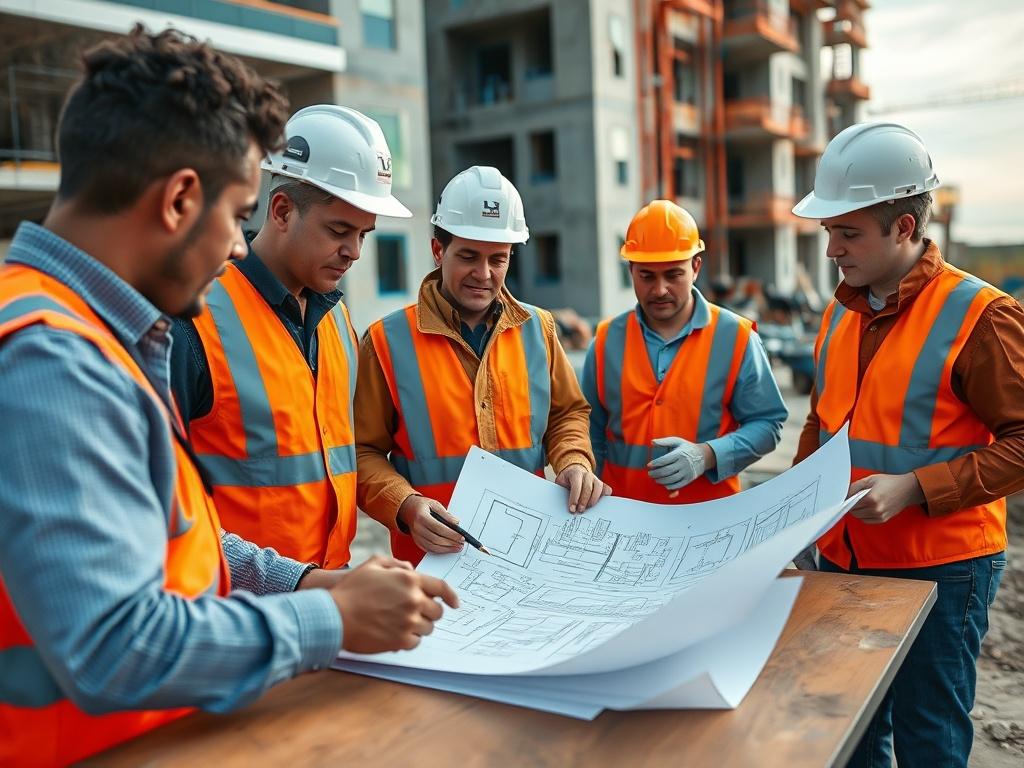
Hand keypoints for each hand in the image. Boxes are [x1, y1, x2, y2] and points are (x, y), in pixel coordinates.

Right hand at [327, 554, 458, 652]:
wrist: (333, 615)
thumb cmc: (350, 589)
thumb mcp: (372, 564)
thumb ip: (396, 565)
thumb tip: (411, 570)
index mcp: (409, 580)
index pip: (441, 588)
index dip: (450, 596)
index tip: (454, 603)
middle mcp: (413, 600)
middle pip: (437, 611)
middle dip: (429, 612)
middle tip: (415, 613)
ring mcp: (408, 621)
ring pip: (427, 628)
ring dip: (419, 626)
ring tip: (401, 623)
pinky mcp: (400, 640)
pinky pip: (415, 642)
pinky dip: (408, 639)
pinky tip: (395, 633)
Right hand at [398, 495, 463, 553]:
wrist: (409, 510)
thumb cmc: (422, 506)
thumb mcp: (434, 504)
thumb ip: (446, 514)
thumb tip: (456, 523)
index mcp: (421, 516)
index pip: (438, 528)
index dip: (451, 534)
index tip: (461, 536)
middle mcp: (417, 528)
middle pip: (436, 539)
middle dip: (451, 543)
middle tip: (461, 543)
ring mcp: (416, 536)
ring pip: (433, 546)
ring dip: (446, 549)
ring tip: (457, 547)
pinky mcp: (417, 541)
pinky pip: (429, 549)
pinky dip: (439, 550)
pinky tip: (447, 549)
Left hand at [554, 463, 610, 512]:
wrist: (574, 471)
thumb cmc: (567, 480)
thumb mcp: (560, 482)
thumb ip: (560, 490)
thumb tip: (557, 504)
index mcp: (575, 473)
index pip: (576, 486)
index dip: (574, 498)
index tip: (572, 509)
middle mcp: (587, 475)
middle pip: (588, 488)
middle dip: (583, 502)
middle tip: (579, 511)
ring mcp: (595, 479)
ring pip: (598, 489)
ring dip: (593, 501)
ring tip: (587, 509)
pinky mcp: (602, 484)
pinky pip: (607, 490)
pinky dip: (605, 497)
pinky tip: (599, 504)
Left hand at [647, 437, 706, 489]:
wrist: (703, 455)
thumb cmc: (686, 448)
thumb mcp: (677, 441)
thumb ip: (664, 441)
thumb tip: (652, 442)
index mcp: (680, 453)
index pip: (664, 460)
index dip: (655, 463)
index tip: (649, 465)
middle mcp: (684, 463)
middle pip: (666, 471)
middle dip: (656, 473)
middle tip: (650, 474)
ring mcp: (687, 472)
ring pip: (671, 479)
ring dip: (661, 480)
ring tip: (655, 479)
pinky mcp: (689, 479)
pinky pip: (678, 485)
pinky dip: (670, 486)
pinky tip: (664, 484)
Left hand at [847, 473, 923, 524]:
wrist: (907, 490)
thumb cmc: (889, 482)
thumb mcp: (870, 479)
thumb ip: (855, 486)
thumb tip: (845, 494)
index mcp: (871, 498)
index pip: (850, 503)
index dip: (846, 499)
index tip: (846, 496)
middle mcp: (875, 509)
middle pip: (854, 511)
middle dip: (851, 505)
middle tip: (853, 498)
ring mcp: (880, 516)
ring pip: (859, 517)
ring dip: (857, 511)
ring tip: (861, 502)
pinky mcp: (883, 520)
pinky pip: (866, 520)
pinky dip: (863, 515)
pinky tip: (866, 507)